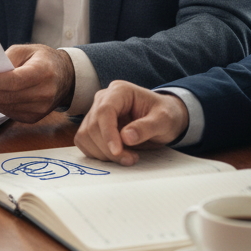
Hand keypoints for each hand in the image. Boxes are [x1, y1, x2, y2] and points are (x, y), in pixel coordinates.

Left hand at [0, 44, 74, 122]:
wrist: (65, 78)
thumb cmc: (44, 60)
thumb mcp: (27, 50)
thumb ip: (8, 58)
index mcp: (44, 72)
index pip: (15, 81)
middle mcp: (44, 94)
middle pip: (7, 96)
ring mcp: (39, 109)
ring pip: (5, 106)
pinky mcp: (33, 118)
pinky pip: (8, 112)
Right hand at [73, 81, 188, 165]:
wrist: (163, 119)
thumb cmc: (166, 115)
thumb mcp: (164, 120)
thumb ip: (146, 127)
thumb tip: (126, 138)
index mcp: (120, 91)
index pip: (104, 111)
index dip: (108, 133)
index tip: (118, 152)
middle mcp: (103, 99)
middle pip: (93, 126)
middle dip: (109, 148)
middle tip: (131, 159)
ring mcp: (96, 113)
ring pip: (86, 135)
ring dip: (103, 153)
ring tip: (128, 157)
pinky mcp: (93, 127)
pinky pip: (85, 142)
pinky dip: (98, 154)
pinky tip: (117, 155)